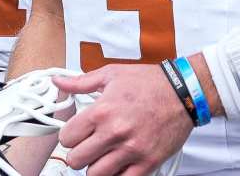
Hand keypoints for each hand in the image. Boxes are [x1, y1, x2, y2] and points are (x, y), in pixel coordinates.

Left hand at [54, 65, 192, 175]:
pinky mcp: (147, 163)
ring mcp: (131, 150)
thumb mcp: (111, 74)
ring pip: (95, 175)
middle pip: (76, 160)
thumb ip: (81, 82)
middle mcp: (114, 132)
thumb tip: (58, 82)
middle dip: (78, 153)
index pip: (67, 137)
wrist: (182, 92)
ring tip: (102, 154)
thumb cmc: (148, 82)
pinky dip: (115, 175)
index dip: (68, 136)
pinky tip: (117, 163)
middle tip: (87, 145)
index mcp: (102, 110)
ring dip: (95, 166)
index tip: (75, 133)